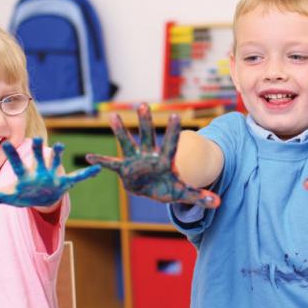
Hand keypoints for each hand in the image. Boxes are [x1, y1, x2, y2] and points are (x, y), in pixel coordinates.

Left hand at [0, 137, 100, 206]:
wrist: (41, 197)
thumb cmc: (22, 194)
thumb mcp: (5, 197)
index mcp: (24, 174)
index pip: (15, 163)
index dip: (10, 154)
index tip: (4, 143)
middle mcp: (39, 171)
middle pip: (37, 158)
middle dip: (38, 150)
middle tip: (37, 138)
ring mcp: (52, 176)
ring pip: (56, 163)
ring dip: (59, 155)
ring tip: (61, 146)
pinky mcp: (64, 183)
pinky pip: (77, 178)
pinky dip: (86, 174)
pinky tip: (96, 168)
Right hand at [85, 104, 219, 208]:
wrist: (154, 188)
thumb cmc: (169, 187)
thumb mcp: (183, 193)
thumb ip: (200, 196)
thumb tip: (218, 203)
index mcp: (165, 161)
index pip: (170, 144)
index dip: (172, 131)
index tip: (175, 115)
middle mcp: (149, 156)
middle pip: (148, 137)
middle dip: (145, 122)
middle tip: (143, 104)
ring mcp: (136, 161)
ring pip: (128, 143)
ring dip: (121, 131)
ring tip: (112, 116)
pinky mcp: (124, 169)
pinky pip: (111, 165)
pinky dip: (101, 162)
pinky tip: (88, 157)